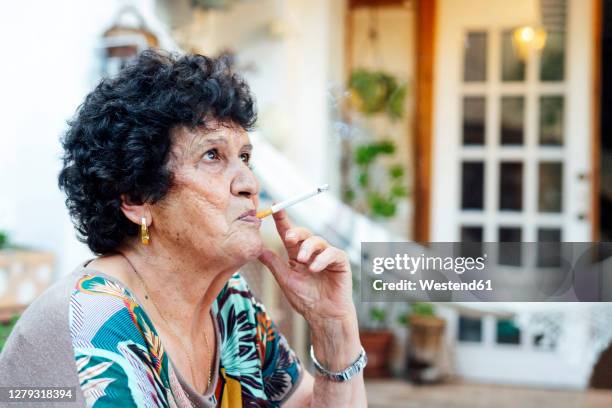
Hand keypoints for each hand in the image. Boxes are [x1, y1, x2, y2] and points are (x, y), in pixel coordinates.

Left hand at [258, 210, 355, 324]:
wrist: (324, 316)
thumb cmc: (306, 300)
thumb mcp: (286, 280)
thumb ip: (274, 264)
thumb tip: (258, 249)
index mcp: (297, 255)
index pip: (289, 234)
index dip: (282, 220)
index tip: (274, 207)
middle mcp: (312, 252)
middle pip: (304, 233)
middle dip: (296, 232)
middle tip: (289, 238)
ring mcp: (327, 256)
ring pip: (317, 241)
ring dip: (308, 248)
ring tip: (302, 261)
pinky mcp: (340, 262)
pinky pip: (332, 253)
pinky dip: (322, 259)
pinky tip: (314, 268)